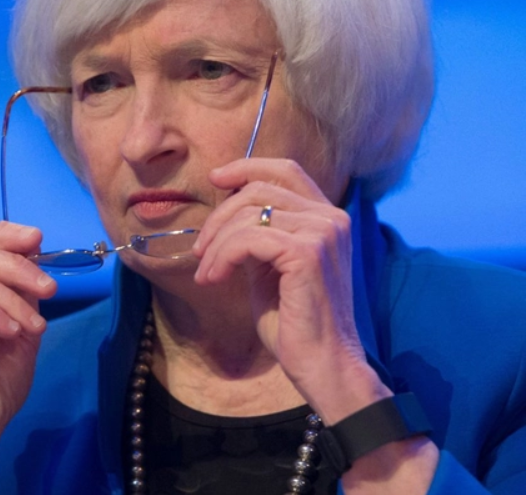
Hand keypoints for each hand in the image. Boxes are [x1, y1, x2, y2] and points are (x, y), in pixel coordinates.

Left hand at [192, 159, 387, 422]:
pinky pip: (248, 239)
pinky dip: (222, 256)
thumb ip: (259, 234)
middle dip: (219, 217)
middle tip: (199, 250)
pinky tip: (214, 279)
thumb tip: (227, 211)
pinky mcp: (307, 253)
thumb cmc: (295, 322)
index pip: (286, 171)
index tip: (216, 178)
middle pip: (258, 189)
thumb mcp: (271, 267)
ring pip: (248, 214)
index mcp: (327, 218)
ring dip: (216, 243)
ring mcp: (322, 232)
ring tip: (206, 272)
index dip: (247, 167)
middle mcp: (331, 218)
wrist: (321, 364)